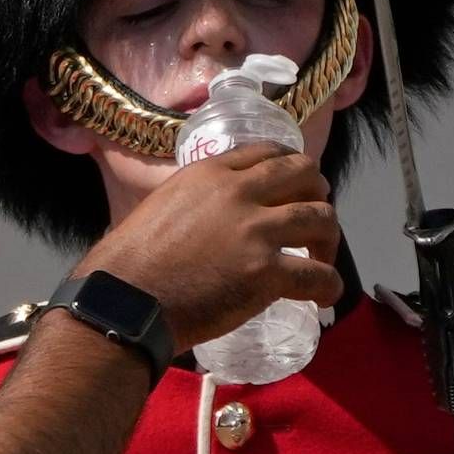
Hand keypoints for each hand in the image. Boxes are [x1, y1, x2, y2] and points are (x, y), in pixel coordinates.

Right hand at [73, 141, 341, 347]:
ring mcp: (255, 231)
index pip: (268, 153)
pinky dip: (330, 287)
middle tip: (315, 223)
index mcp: (209, 173)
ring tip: (321, 262)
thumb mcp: (162, 205)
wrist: (124, 300)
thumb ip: (197, 201)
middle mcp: (237, 192)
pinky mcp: (265, 272)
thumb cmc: (128, 261)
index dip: (292, 168)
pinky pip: (318, 275)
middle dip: (318, 195)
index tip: (297, 188)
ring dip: (329, 241)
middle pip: (304, 174)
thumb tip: (214, 219)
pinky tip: (324, 298)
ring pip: (321, 218)